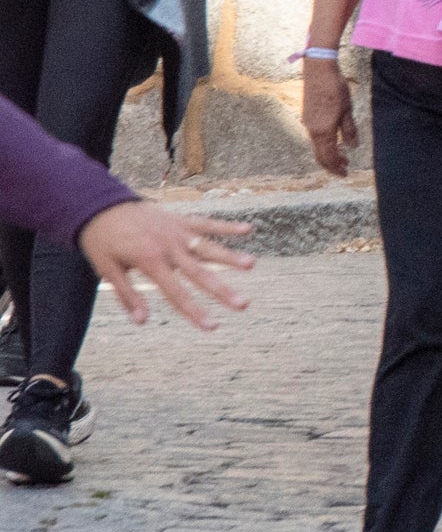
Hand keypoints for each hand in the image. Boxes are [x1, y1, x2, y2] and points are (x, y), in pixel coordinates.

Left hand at [76, 202, 254, 328]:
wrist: (100, 206)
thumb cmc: (102, 241)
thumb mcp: (107, 271)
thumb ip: (127, 296)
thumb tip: (142, 321)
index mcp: (150, 261)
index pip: (177, 293)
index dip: (195, 312)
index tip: (212, 326)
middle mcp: (168, 247)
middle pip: (200, 273)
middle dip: (222, 290)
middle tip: (243, 304)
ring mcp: (177, 232)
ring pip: (209, 247)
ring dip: (230, 257)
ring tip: (251, 264)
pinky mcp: (181, 220)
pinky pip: (207, 223)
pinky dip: (226, 226)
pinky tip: (247, 230)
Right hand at [300, 58, 357, 175]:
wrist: (319, 71)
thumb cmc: (336, 89)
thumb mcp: (347, 110)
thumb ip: (349, 130)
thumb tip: (352, 147)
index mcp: (323, 130)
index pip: (328, 157)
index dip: (336, 167)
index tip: (345, 173)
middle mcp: (312, 130)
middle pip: (320, 155)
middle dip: (332, 165)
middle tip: (344, 169)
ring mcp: (308, 123)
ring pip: (316, 146)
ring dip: (328, 154)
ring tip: (342, 157)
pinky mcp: (307, 116)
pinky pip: (314, 137)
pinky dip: (323, 145)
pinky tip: (333, 142)